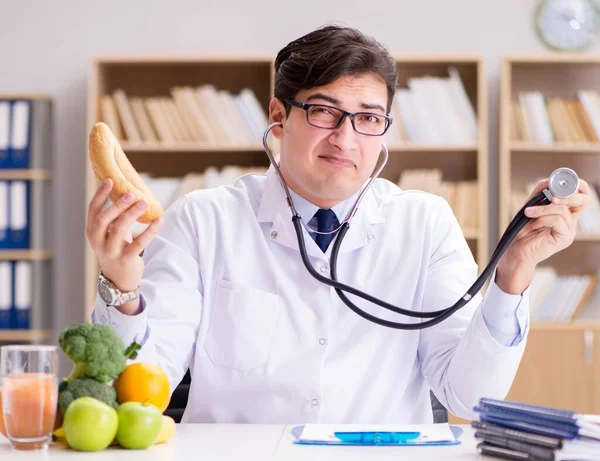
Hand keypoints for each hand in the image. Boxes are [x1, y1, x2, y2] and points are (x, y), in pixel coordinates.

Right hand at [85, 178, 163, 292]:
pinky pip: (138, 244)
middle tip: (131, 194)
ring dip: (132, 214)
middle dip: (117, 205)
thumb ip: (115, 217)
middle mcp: (97, 241)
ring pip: (119, 229)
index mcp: (92, 231)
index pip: (93, 210)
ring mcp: (110, 251)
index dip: (100, 194)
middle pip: (103, 219)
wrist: (119, 279)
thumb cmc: (117, 250)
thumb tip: (126, 192)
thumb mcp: (110, 233)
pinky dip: (149, 232)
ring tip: (144, 203)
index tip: (110, 180)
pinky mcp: (125, 260)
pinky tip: (159, 222)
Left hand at [495, 177, 590, 293]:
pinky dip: (542, 218)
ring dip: (543, 208)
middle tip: (550, 196)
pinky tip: (532, 223)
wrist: (515, 249)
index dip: (578, 185)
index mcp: (565, 211)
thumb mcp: (530, 204)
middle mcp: (571, 220)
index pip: (582, 194)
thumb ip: (541, 192)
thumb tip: (550, 180)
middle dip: (567, 194)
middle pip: (583, 200)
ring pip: (563, 209)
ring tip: (528, 213)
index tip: (559, 182)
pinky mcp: (565, 238)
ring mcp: (570, 230)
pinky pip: (557, 220)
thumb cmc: (522, 228)